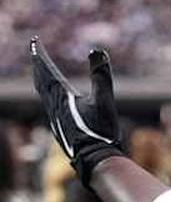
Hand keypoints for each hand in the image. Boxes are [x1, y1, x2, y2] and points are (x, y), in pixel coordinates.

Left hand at [30, 39, 123, 186]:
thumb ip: (101, 76)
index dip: (40, 55)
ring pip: (43, 92)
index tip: (34, 40)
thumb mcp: (105, 101)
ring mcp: (55, 117)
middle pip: (41, 80)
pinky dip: (47, 93)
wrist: (94, 160)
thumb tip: (97, 51)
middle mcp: (54, 106)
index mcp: (62, 97)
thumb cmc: (100, 132)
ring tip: (41, 71)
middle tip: (35, 50)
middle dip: (38, 64)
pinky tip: (53, 99)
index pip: (47, 71)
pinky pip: (48, 103)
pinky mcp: (60, 126)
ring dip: (41, 78)